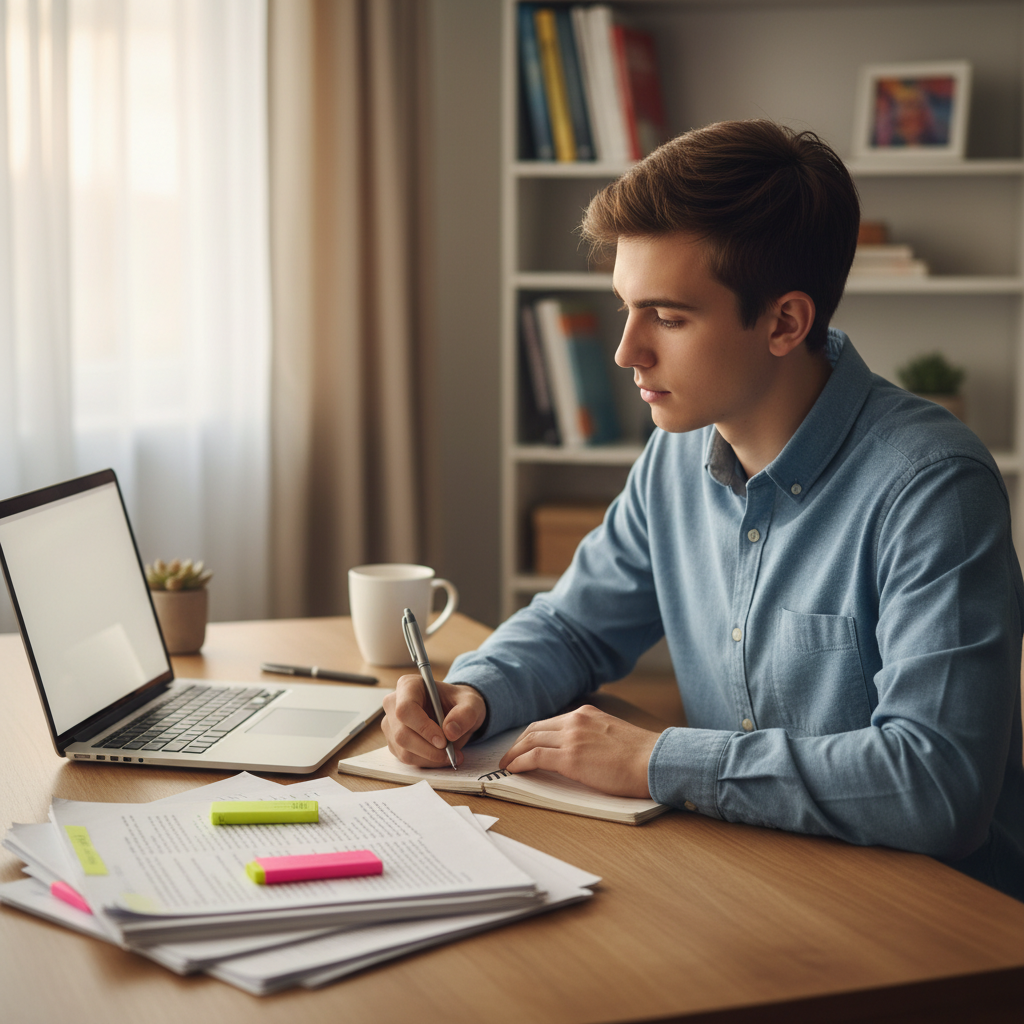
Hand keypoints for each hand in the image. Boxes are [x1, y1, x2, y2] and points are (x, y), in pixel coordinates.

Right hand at [381, 675, 486, 767]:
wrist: (454, 711)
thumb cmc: (458, 702)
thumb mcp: (471, 703)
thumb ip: (466, 713)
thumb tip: (450, 731)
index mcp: (408, 686)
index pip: (406, 709)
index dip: (423, 728)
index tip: (443, 741)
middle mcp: (394, 704)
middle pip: (402, 734)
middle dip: (429, 750)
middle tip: (452, 753)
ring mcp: (391, 724)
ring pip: (404, 750)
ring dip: (430, 758)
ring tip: (451, 755)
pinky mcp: (394, 742)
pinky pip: (406, 758)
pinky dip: (427, 762)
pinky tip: (441, 756)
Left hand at [498, 705, 659, 797]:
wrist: (654, 760)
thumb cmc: (640, 756)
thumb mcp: (612, 734)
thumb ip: (593, 736)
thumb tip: (581, 751)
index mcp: (586, 714)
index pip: (549, 722)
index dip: (532, 735)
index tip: (524, 745)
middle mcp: (575, 721)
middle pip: (535, 729)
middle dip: (518, 743)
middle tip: (509, 755)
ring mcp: (571, 738)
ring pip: (530, 741)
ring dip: (514, 753)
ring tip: (506, 764)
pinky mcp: (570, 759)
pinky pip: (534, 758)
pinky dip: (519, 763)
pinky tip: (513, 770)